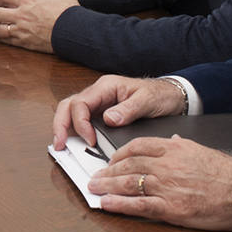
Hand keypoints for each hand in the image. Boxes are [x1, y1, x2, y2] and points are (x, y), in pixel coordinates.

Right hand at [52, 73, 184, 145]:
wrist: (171, 96)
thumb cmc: (159, 95)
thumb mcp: (147, 101)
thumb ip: (128, 110)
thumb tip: (108, 119)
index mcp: (106, 87)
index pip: (81, 103)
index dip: (81, 123)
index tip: (90, 140)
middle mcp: (98, 93)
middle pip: (68, 105)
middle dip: (60, 124)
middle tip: (60, 144)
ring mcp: (98, 103)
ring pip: (71, 111)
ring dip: (64, 128)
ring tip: (62, 145)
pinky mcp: (101, 112)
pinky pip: (81, 119)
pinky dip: (74, 131)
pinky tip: (74, 142)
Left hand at [89, 136, 231, 231]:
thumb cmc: (230, 174)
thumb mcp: (203, 151)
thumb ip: (183, 147)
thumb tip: (173, 142)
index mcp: (174, 149)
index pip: (137, 146)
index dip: (119, 154)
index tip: (111, 160)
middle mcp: (167, 165)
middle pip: (128, 165)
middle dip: (107, 171)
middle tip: (95, 176)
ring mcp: (167, 187)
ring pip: (128, 184)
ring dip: (107, 187)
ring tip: (94, 190)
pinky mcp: (172, 209)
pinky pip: (138, 206)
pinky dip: (119, 205)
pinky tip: (107, 205)